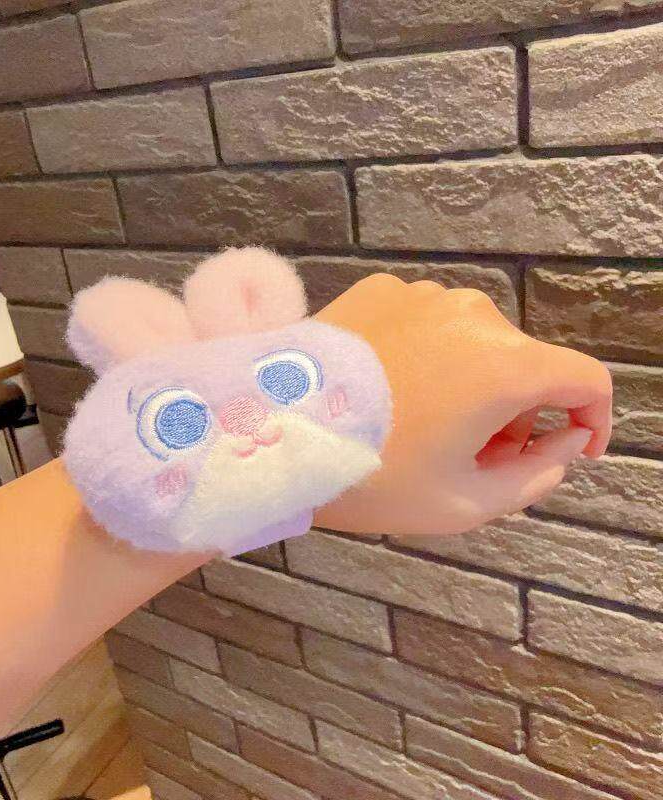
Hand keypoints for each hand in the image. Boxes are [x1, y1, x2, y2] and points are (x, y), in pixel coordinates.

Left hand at [313, 274, 611, 535]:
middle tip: (471, 456)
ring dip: (469, 382)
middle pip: (523, 364)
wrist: (269, 432)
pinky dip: (425, 356)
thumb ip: (534, 478)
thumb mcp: (461, 503)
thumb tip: (562, 446)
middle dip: (514, 413)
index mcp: (504, 365)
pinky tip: (385, 390)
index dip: (592, 418)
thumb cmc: (370, 477)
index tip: (571, 447)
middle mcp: (472, 315)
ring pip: (473, 343)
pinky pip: (425, 325)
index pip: (585, 380)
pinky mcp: (379, 290)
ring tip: (421, 424)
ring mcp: (422, 295)